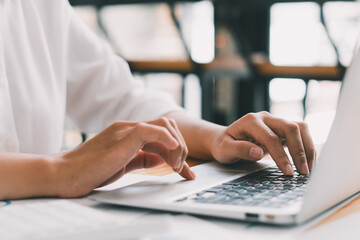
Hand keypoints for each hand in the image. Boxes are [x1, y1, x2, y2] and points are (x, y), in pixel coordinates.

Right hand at [55, 117, 194, 197]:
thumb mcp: (123, 164)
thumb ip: (142, 158)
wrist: (64, 174)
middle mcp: (128, 127)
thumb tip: (160, 158)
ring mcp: (125, 130)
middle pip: (168, 126)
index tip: (186, 172)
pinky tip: (173, 150)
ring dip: (177, 146)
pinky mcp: (121, 138)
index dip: (179, 151)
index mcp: (129, 133)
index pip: (162, 133)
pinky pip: (150, 129)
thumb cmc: (90, 171)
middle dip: (182, 148)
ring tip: (175, 167)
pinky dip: (166, 138)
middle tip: (181, 170)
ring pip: (164, 126)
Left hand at [210, 112, 315, 174]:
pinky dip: (307, 147)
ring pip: (299, 127)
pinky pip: (300, 133)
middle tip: (302, 172)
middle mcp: (265, 118)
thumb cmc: (224, 145)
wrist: (225, 139)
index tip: (288, 172)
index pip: (271, 137)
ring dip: (307, 147)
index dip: (281, 155)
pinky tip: (308, 163)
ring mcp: (275, 121)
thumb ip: (239, 149)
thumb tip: (258, 153)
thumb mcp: (224, 150)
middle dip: (299, 151)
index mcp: (251, 121)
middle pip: (290, 128)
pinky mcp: (282, 129)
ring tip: (309, 169)